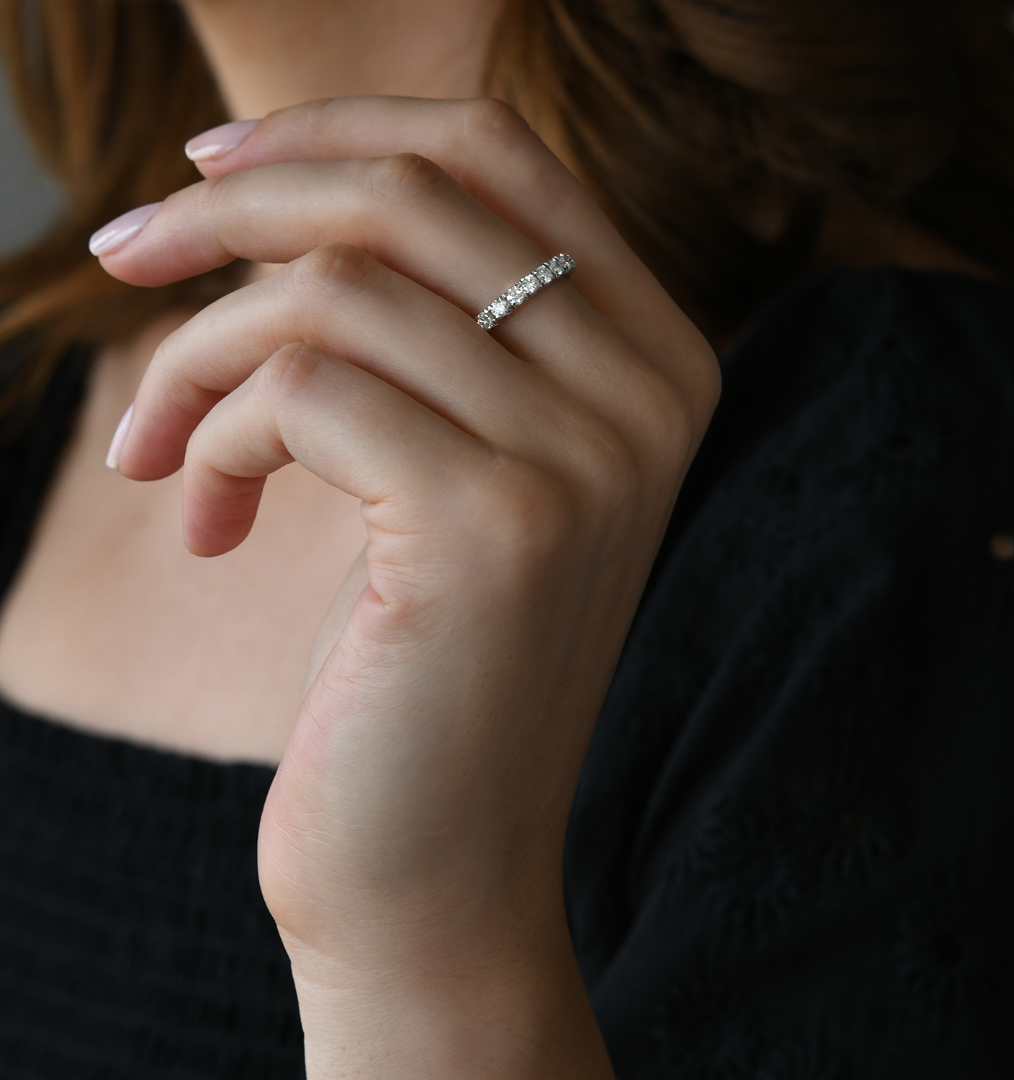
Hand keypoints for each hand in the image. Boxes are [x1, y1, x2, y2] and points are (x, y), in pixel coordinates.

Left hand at [97, 96, 718, 1077]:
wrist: (440, 862)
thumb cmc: (424, 661)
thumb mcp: (450, 463)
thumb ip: (429, 324)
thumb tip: (282, 187)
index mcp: (655, 361)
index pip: (502, 160)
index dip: (342, 131)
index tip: (206, 168)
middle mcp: (647, 396)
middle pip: (412, 200)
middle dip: (233, 211)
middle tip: (120, 254)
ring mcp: (588, 457)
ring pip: (335, 291)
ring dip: (201, 356)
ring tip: (161, 448)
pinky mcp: (498, 525)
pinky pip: (302, 390)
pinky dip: (217, 436)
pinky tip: (205, 522)